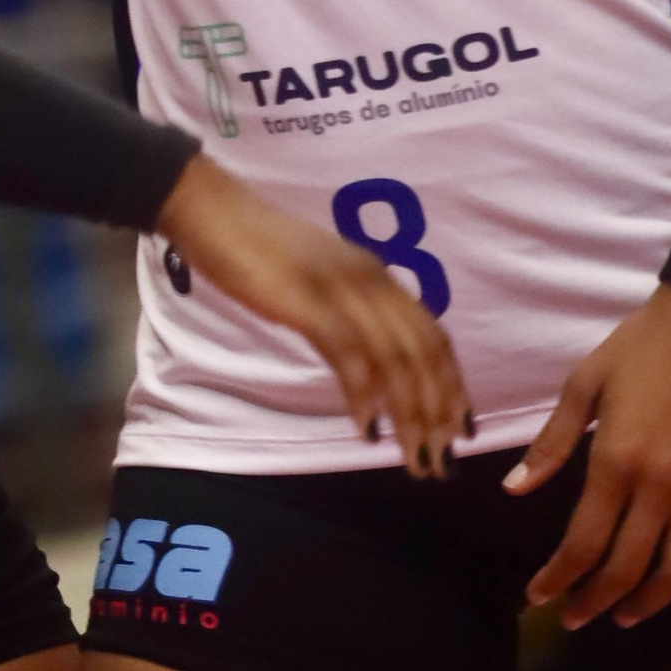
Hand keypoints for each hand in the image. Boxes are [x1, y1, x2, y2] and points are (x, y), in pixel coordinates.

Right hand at [160, 153, 470, 477]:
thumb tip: (367, 365)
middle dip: (439, 410)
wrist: (210, 210)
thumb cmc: (255, 248)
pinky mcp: (308, 300)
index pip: (432, 334)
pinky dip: (363, 396)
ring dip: (410, 414)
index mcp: (375, 275)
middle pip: (423, 352)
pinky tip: (366, 428)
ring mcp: (340, 288)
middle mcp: (369, 279)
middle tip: (442, 459)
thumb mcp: (317, 280)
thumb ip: (345, 313)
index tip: (460, 428)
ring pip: (394, 359)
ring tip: (413, 456)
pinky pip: (349, 355)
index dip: (453, 384)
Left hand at [510, 284, 670, 630]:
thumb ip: (554, 442)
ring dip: (650, 604)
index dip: (558, 579)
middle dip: (595, 600)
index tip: (540, 597)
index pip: (582, 542)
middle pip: (626, 567)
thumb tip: (516, 490)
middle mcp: (663, 486)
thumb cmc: (645, 344)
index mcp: (616, 459)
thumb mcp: (586, 383)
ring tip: (625, 618)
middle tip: (576, 617)